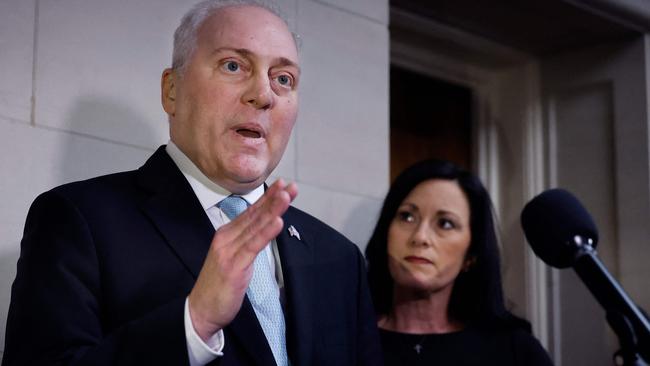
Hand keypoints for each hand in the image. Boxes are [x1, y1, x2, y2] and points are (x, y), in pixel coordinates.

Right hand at [188, 179, 297, 340]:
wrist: (201, 310)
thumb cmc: (220, 284)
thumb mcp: (234, 257)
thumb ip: (247, 241)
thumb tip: (264, 228)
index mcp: (226, 234)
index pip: (251, 212)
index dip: (268, 197)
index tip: (283, 185)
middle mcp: (226, 238)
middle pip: (254, 215)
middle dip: (274, 199)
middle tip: (290, 185)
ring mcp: (229, 251)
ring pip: (255, 226)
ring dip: (272, 210)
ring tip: (286, 197)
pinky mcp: (233, 266)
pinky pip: (252, 246)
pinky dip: (266, 233)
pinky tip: (277, 223)